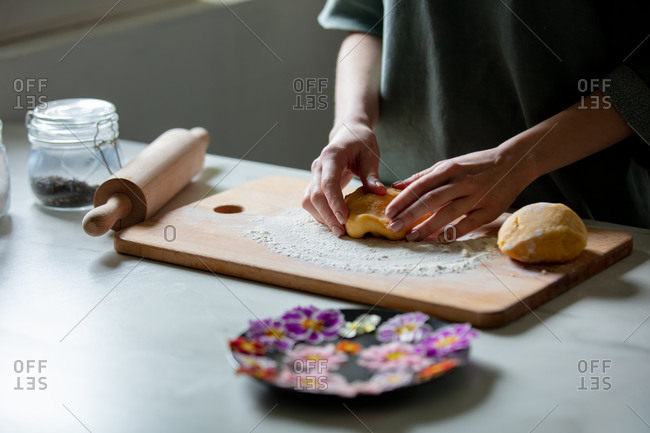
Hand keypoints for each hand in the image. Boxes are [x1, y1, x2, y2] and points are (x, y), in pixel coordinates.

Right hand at [302, 121, 385, 236]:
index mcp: (331, 156)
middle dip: (327, 215)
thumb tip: (378, 193)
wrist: (348, 134)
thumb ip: (372, 174)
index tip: (344, 218)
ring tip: (338, 230)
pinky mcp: (315, 184)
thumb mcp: (370, 154)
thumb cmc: (361, 142)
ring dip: (321, 217)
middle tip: (341, 232)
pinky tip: (334, 221)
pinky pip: (311, 202)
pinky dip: (321, 214)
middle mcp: (318, 166)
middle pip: (314, 195)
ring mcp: (314, 175)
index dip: (334, 202)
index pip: (328, 182)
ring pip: (308, 201)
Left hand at [385, 144, 534, 241]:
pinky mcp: (489, 210)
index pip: (421, 185)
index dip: (403, 199)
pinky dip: (452, 232)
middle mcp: (461, 182)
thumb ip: (423, 176)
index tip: (388, 212)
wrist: (514, 163)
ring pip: (447, 213)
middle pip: (431, 200)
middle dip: (410, 214)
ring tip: (411, 237)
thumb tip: (396, 185)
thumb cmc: (476, 165)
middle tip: (394, 227)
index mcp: (449, 168)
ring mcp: (476, 196)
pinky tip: (438, 240)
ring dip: (427, 227)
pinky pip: (468, 224)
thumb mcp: (449, 164)